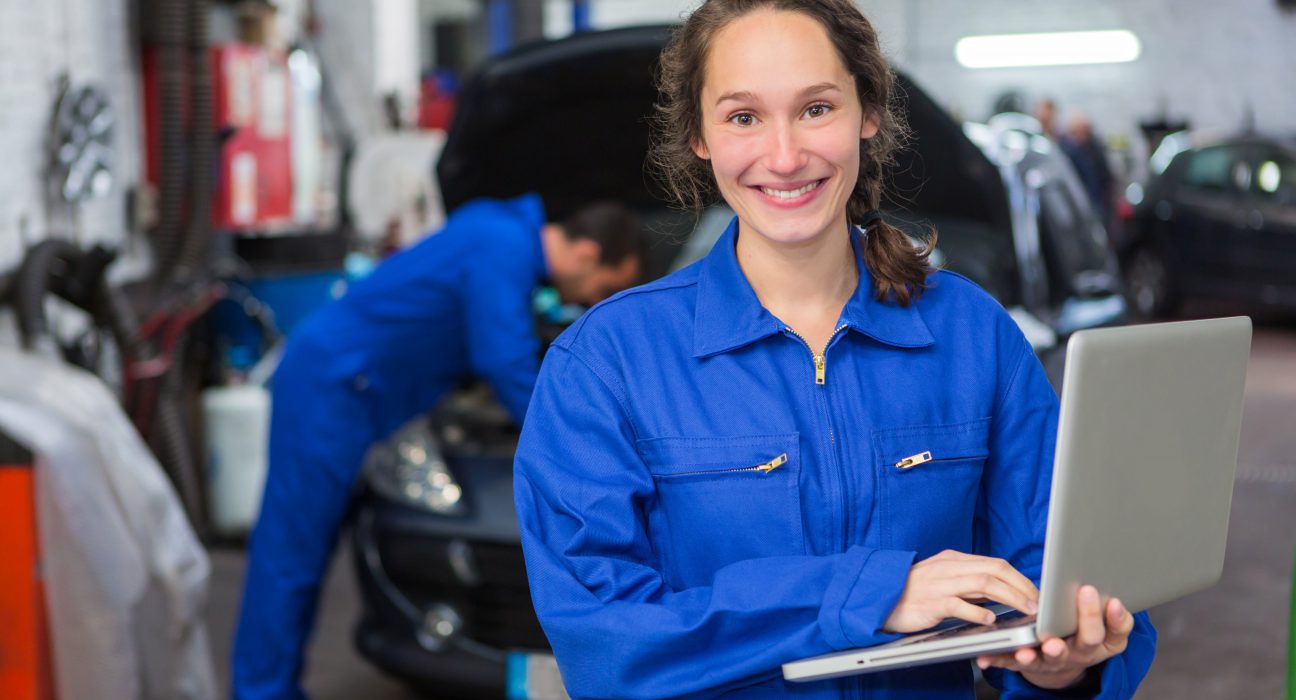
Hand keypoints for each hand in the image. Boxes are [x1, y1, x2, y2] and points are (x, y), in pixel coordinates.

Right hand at [883, 550, 1038, 633]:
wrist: (878, 598)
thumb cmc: (912, 593)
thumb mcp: (942, 580)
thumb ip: (967, 583)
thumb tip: (999, 591)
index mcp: (953, 560)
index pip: (995, 564)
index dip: (1019, 578)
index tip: (1035, 593)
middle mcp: (948, 568)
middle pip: (994, 570)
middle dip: (1021, 586)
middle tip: (1037, 602)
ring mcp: (939, 584)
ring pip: (983, 584)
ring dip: (1010, 597)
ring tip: (1025, 609)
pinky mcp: (930, 602)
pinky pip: (959, 604)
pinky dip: (978, 610)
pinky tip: (990, 618)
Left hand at [975, 584, 1134, 689]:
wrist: (1063, 666)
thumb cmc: (1081, 635)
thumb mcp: (1104, 629)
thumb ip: (1111, 615)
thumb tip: (1114, 598)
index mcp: (1101, 642)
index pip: (1114, 632)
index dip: (1117, 618)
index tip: (1114, 600)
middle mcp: (1080, 653)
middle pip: (1087, 641)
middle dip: (1085, 620)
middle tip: (1082, 597)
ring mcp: (1055, 661)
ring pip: (1050, 657)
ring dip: (1040, 652)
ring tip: (1028, 647)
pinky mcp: (1029, 664)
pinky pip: (1012, 662)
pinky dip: (998, 659)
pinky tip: (985, 657)